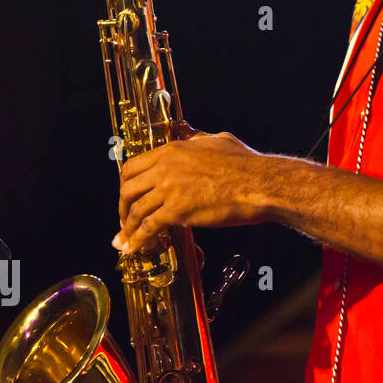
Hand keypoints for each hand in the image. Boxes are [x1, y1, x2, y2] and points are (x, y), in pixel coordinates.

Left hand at [114, 130, 269, 252]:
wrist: (259, 183)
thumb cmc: (246, 164)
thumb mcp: (217, 140)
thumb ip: (197, 138)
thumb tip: (191, 135)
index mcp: (172, 150)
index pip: (133, 167)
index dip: (125, 185)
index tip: (127, 196)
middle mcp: (165, 168)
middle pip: (128, 190)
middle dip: (122, 208)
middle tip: (124, 220)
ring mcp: (170, 190)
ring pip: (135, 211)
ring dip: (127, 229)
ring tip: (125, 241)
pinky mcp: (177, 211)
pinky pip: (148, 227)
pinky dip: (138, 240)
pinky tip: (136, 248)